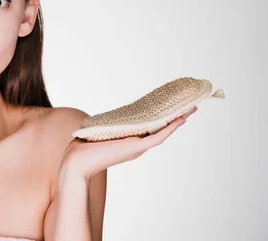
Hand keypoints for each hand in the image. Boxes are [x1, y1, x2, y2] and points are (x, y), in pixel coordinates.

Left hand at [60, 107, 197, 181]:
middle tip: (191, 105)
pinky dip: (170, 128)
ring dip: (178, 120)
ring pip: (163, 132)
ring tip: (191, 109)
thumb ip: (104, 127)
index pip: (151, 127)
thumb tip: (98, 119)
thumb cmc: (83, 147)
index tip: (174, 107)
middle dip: (176, 117)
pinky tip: (180, 120)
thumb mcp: (98, 132)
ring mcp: (138, 147)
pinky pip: (158, 137)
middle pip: (161, 129)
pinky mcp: (135, 147)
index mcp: (130, 141)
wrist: (76, 161)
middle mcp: (137, 144)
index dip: (164, 117)